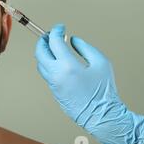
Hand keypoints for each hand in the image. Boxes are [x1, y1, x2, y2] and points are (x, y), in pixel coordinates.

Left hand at [35, 24, 143, 143]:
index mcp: (67, 66)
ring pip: (40, 63)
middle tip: (49, 34)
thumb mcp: (101, 63)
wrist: (101, 116)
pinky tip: (58, 61)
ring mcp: (52, 84)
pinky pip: (46, 73)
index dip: (56, 31)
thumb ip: (85, 48)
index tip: (60, 27)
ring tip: (53, 46)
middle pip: (39, 52)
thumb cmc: (103, 92)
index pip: (54, 41)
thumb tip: (73, 40)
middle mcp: (56, 74)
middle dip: (43, 40)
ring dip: (44, 52)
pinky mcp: (53, 91)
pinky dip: (48, 63)